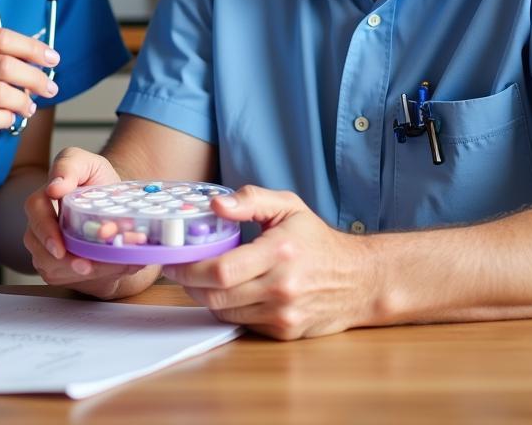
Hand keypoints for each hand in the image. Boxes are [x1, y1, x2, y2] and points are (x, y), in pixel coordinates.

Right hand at [0, 28, 59, 155]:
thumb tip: (38, 62)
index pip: (0, 37)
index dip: (32, 47)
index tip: (52, 58)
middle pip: (4, 65)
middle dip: (35, 77)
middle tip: (50, 87)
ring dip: (24, 101)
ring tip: (30, 106)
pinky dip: (7, 118)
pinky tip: (11, 118)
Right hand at [23, 147, 159, 298]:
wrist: (115, 209)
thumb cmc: (98, 182)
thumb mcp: (90, 164)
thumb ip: (70, 165)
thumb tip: (54, 186)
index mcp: (44, 199)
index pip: (36, 212)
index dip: (46, 231)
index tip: (60, 246)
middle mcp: (40, 227)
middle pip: (41, 250)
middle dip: (65, 262)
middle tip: (86, 266)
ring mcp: (47, 251)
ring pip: (55, 270)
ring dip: (85, 271)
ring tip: (112, 266)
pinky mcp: (60, 270)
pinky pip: (70, 280)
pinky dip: (96, 277)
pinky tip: (114, 268)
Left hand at [163, 185, 373, 339]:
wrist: (358, 280)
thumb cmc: (317, 240)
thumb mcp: (288, 206)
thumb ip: (250, 200)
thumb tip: (216, 205)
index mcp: (279, 252)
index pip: (221, 270)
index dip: (190, 268)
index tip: (173, 260)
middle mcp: (281, 288)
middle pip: (217, 296)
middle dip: (190, 284)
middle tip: (178, 271)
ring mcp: (282, 314)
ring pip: (225, 312)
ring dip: (206, 297)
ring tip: (201, 279)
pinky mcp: (284, 332)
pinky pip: (241, 323)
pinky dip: (229, 309)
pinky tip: (230, 292)